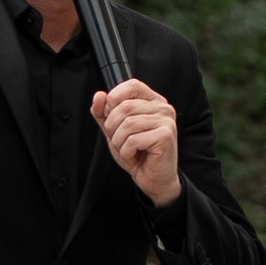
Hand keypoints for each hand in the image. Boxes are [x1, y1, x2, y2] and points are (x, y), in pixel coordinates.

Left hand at [93, 78, 181, 208]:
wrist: (154, 178)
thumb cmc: (138, 153)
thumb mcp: (115, 130)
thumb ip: (104, 113)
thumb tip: (99, 95)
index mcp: (153, 101)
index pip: (132, 85)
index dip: (114, 98)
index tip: (111, 115)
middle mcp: (163, 108)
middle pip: (125, 106)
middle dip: (113, 127)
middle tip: (119, 140)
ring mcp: (166, 121)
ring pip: (127, 124)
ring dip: (119, 141)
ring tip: (127, 148)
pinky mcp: (165, 136)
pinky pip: (133, 139)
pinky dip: (127, 151)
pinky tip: (134, 155)